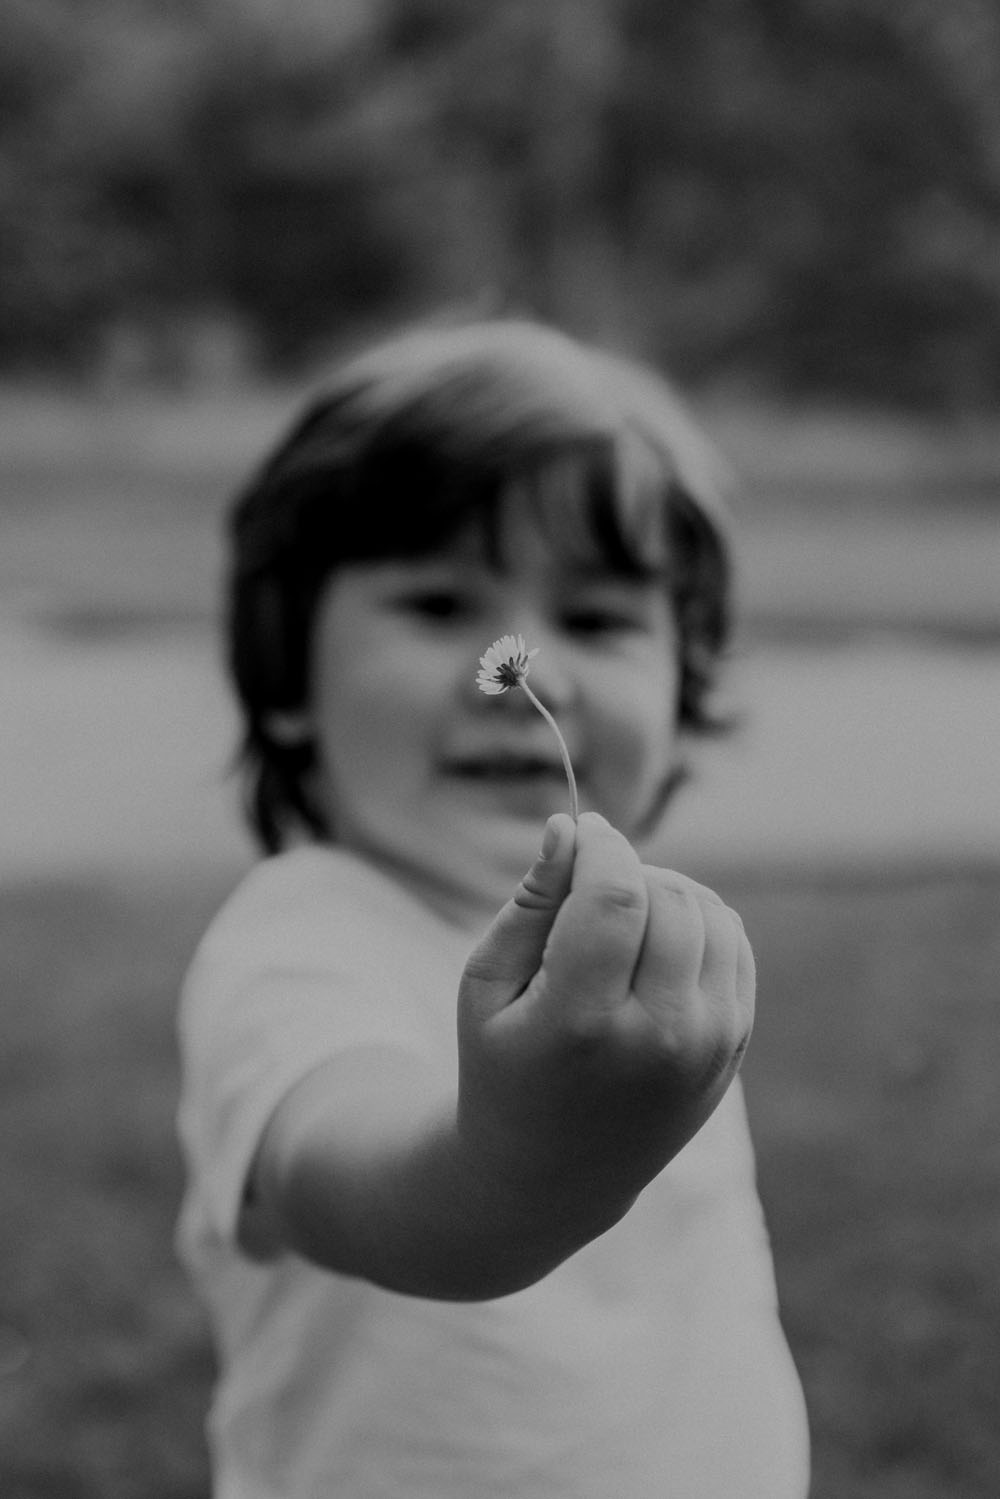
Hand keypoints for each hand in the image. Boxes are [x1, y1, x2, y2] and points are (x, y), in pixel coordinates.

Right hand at [457, 812, 754, 1210]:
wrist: (552, 1175)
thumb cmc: (503, 1065)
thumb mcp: (485, 986)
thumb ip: (529, 903)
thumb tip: (571, 827)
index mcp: (581, 1025)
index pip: (615, 897)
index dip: (601, 845)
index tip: (581, 832)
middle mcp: (657, 1039)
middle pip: (668, 896)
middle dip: (628, 870)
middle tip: (588, 887)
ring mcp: (707, 1046)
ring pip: (710, 912)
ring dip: (665, 892)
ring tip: (618, 917)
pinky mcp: (734, 1044)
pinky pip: (733, 940)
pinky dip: (697, 921)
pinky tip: (651, 945)